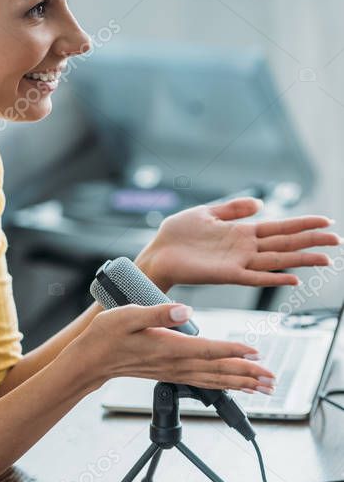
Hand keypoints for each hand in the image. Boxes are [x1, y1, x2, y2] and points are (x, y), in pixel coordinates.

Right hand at [76, 302, 275, 393]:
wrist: (91, 359)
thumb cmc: (106, 336)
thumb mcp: (128, 315)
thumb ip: (158, 313)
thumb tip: (184, 310)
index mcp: (168, 348)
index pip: (208, 350)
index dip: (233, 350)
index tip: (255, 351)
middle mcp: (175, 364)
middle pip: (218, 371)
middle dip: (247, 375)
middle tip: (272, 379)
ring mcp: (174, 371)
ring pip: (214, 379)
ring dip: (241, 382)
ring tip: (263, 386)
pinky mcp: (171, 373)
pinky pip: (204, 381)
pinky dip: (223, 384)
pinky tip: (233, 384)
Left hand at [136, 198, 340, 292]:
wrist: (156, 252)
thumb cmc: (178, 235)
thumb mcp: (207, 213)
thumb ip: (233, 209)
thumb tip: (259, 203)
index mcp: (241, 232)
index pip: (280, 227)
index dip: (303, 224)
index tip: (326, 221)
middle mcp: (244, 248)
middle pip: (285, 244)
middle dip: (311, 241)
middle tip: (338, 240)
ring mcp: (238, 262)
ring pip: (277, 261)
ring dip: (301, 260)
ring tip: (326, 259)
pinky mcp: (226, 275)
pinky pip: (254, 278)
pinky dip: (273, 279)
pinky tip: (292, 279)